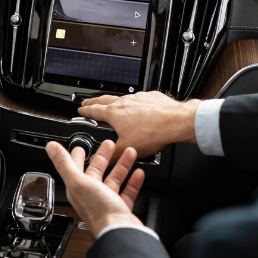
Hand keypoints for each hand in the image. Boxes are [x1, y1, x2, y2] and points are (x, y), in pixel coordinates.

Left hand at [46, 139, 145, 238]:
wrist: (118, 231)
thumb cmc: (98, 210)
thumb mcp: (78, 182)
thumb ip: (64, 163)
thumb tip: (51, 147)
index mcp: (78, 188)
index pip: (75, 168)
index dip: (77, 156)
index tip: (80, 147)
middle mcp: (91, 195)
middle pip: (97, 171)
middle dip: (103, 156)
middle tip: (109, 144)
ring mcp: (107, 202)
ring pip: (114, 179)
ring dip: (121, 165)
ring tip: (129, 152)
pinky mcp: (121, 209)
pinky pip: (127, 192)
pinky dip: (133, 182)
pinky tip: (138, 173)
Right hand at [79, 92, 199, 157]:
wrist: (175, 122)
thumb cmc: (153, 133)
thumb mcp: (127, 149)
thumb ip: (111, 155)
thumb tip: (101, 159)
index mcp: (114, 113)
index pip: (94, 110)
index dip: (86, 110)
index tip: (81, 109)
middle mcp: (125, 102)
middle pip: (105, 99)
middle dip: (95, 101)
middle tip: (90, 101)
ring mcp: (138, 98)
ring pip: (122, 98)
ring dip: (115, 101)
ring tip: (114, 105)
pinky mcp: (151, 97)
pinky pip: (139, 99)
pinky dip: (135, 103)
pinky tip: (139, 109)